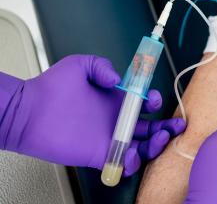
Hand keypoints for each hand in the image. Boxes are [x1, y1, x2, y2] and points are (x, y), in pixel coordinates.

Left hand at [1, 55, 185, 175]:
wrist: (29, 110)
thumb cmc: (51, 87)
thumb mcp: (80, 64)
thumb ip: (102, 65)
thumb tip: (119, 79)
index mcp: (116, 101)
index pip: (143, 105)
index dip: (153, 102)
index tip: (152, 98)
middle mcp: (116, 120)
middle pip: (149, 128)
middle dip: (166, 127)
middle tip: (176, 125)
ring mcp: (109, 138)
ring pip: (141, 147)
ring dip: (155, 145)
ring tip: (161, 138)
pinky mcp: (99, 154)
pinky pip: (121, 163)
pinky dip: (130, 162)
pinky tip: (132, 154)